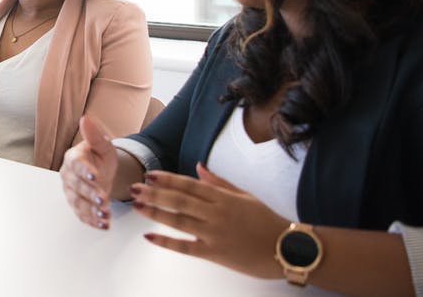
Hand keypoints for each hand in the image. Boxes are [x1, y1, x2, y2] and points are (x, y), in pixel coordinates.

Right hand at [60, 115, 117, 229]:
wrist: (103, 172)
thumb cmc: (100, 157)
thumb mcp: (103, 145)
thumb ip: (95, 135)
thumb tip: (85, 118)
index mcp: (73, 159)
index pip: (76, 165)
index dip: (85, 171)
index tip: (95, 176)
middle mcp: (68, 177)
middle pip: (76, 187)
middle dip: (90, 194)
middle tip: (103, 199)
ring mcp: (71, 193)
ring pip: (78, 203)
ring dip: (91, 210)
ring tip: (105, 215)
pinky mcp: (77, 206)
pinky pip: (82, 215)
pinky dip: (92, 221)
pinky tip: (103, 224)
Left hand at [131, 162, 288, 278]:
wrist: (287, 248)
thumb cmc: (267, 221)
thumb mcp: (245, 196)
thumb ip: (219, 183)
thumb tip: (198, 168)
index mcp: (223, 197)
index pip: (190, 185)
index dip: (168, 179)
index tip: (151, 175)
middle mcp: (216, 213)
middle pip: (179, 201)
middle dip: (155, 193)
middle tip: (135, 188)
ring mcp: (214, 234)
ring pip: (179, 220)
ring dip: (156, 212)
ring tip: (137, 206)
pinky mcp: (214, 253)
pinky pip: (186, 247)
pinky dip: (166, 242)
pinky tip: (150, 237)